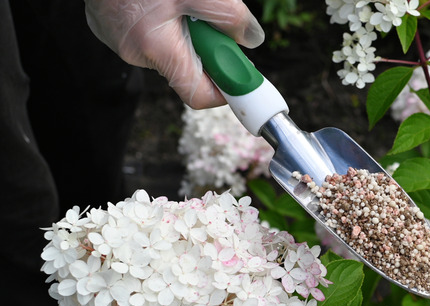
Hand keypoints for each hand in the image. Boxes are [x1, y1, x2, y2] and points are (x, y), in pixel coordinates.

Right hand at [85, 0, 263, 108]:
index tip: (242, 74)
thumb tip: (251, 39)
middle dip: (206, 46)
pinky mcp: (108, 22)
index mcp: (155, 48)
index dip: (225, 88)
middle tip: (212, 19)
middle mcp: (132, 51)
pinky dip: (163, 18)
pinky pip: (147, 31)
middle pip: (184, 67)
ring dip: (184, 27)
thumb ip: (230, 17)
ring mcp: (116, 37)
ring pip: (166, 46)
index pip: (198, 95)